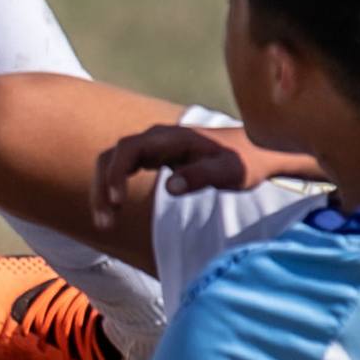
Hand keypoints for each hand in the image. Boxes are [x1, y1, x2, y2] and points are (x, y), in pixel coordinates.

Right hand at [90, 123, 329, 232]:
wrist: (256, 152)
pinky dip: (115, 187)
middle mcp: (157, 138)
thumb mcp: (229, 172)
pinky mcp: (157, 157)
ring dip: (104, 189)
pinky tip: (116, 208)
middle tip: (105, 221)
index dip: (116, 173)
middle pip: (113, 155)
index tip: (116, 201)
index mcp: (171, 138)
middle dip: (103, 186)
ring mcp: (155, 147)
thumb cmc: (245, 162)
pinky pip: (125, 168)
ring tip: (105, 222)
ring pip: (115, 162)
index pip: (129, 149)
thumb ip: (201, 176)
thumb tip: (170, 186)